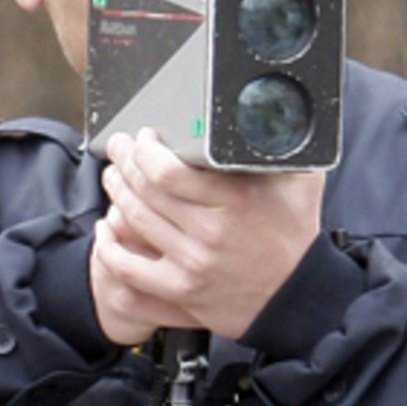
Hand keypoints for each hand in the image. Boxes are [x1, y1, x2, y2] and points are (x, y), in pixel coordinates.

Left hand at [90, 128, 324, 342]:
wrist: (298, 297)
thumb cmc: (296, 235)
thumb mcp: (300, 182)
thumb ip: (285, 145)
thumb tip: (269, 109)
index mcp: (236, 200)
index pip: (166, 170)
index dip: (145, 149)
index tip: (144, 137)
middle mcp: (210, 232)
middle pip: (144, 190)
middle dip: (124, 161)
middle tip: (120, 148)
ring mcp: (192, 264)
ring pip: (133, 220)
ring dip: (116, 193)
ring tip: (114, 176)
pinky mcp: (182, 290)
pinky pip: (129, 269)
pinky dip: (109, 247)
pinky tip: (106, 228)